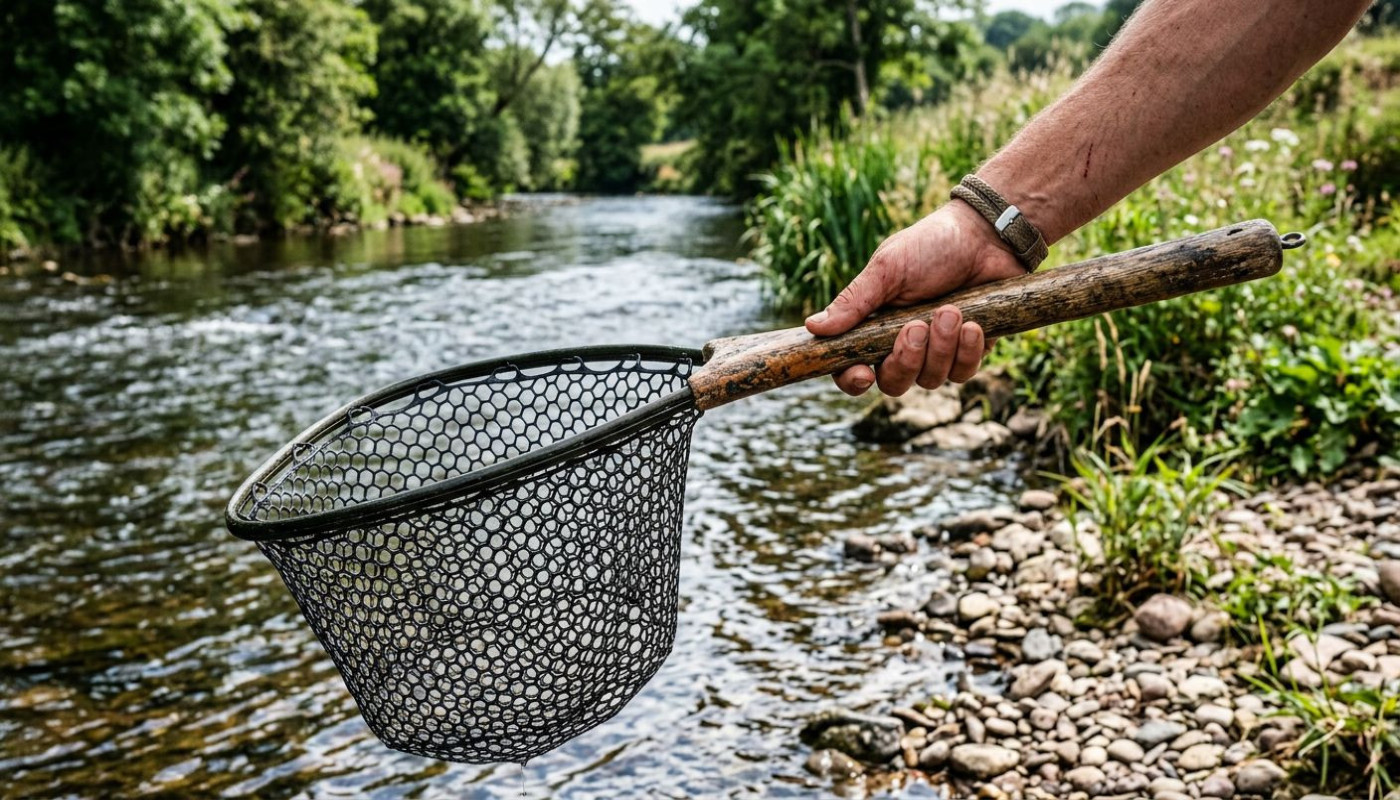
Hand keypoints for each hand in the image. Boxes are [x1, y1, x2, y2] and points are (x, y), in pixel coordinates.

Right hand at [804, 201, 1027, 395]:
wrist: (986, 235)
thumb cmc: (931, 246)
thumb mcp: (887, 269)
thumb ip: (853, 302)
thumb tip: (812, 327)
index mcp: (873, 327)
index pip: (851, 368)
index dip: (852, 380)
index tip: (864, 373)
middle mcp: (901, 345)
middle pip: (893, 383)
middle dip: (905, 360)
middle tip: (917, 325)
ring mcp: (937, 352)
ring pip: (930, 379)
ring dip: (941, 348)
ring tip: (951, 310)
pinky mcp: (970, 351)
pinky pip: (964, 372)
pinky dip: (967, 350)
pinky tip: (973, 324)